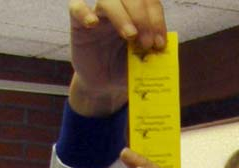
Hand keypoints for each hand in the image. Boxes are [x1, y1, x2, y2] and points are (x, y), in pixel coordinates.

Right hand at [68, 0, 166, 115]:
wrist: (107, 86)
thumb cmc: (128, 70)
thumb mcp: (146, 62)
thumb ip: (155, 52)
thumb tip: (163, 45)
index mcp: (138, 15)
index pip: (149, 1)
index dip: (156, 19)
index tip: (160, 43)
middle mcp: (119, 10)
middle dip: (142, 17)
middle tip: (147, 43)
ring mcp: (98, 15)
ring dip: (122, 16)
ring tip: (130, 37)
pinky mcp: (78, 25)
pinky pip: (75, 7)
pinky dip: (83, 11)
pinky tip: (92, 23)